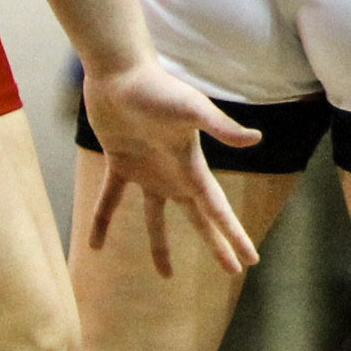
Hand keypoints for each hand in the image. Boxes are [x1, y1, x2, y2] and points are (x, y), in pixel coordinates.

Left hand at [80, 61, 261, 274]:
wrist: (121, 73)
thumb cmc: (158, 89)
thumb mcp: (192, 109)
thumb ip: (221, 127)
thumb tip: (256, 140)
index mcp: (192, 167)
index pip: (217, 210)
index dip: (233, 236)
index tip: (250, 261)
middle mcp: (174, 174)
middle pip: (199, 218)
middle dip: (216, 244)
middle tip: (233, 271)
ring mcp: (147, 171)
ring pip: (156, 219)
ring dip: (161, 246)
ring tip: (164, 277)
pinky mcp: (120, 163)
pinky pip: (111, 200)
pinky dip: (102, 221)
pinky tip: (94, 247)